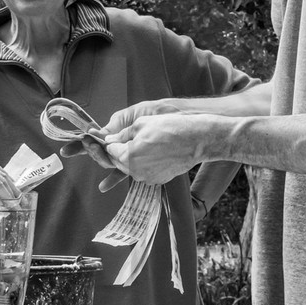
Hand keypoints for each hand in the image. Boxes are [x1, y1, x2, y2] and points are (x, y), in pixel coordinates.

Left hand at [103, 112, 234, 185]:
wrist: (196, 140)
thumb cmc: (170, 128)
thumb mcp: (142, 124)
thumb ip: (122, 134)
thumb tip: (110, 139)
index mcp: (128, 156)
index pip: (110, 150)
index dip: (111, 141)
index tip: (114, 136)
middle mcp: (135, 171)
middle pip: (118, 162)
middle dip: (120, 151)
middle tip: (130, 138)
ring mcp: (146, 178)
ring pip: (131, 168)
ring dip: (132, 157)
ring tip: (146, 144)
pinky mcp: (157, 180)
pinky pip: (144, 172)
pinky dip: (145, 164)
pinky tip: (156, 152)